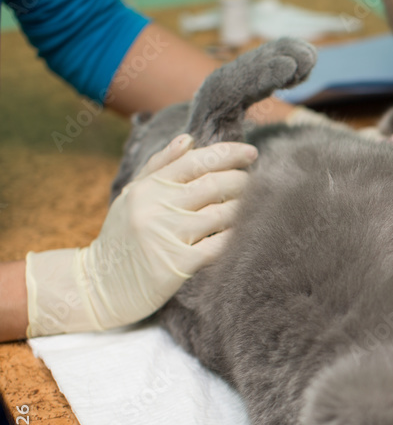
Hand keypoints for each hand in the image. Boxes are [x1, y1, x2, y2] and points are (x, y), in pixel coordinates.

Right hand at [25, 134, 256, 335]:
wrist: (100, 285)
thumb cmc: (122, 238)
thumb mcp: (132, 196)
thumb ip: (160, 166)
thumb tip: (189, 139)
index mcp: (148, 187)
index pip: (195, 161)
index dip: (228, 154)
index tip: (252, 152)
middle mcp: (157, 206)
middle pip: (213, 184)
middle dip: (242, 181)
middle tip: (259, 182)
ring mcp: (168, 235)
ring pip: (221, 214)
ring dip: (245, 209)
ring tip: (259, 207)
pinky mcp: (178, 263)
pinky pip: (219, 246)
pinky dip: (237, 238)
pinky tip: (248, 234)